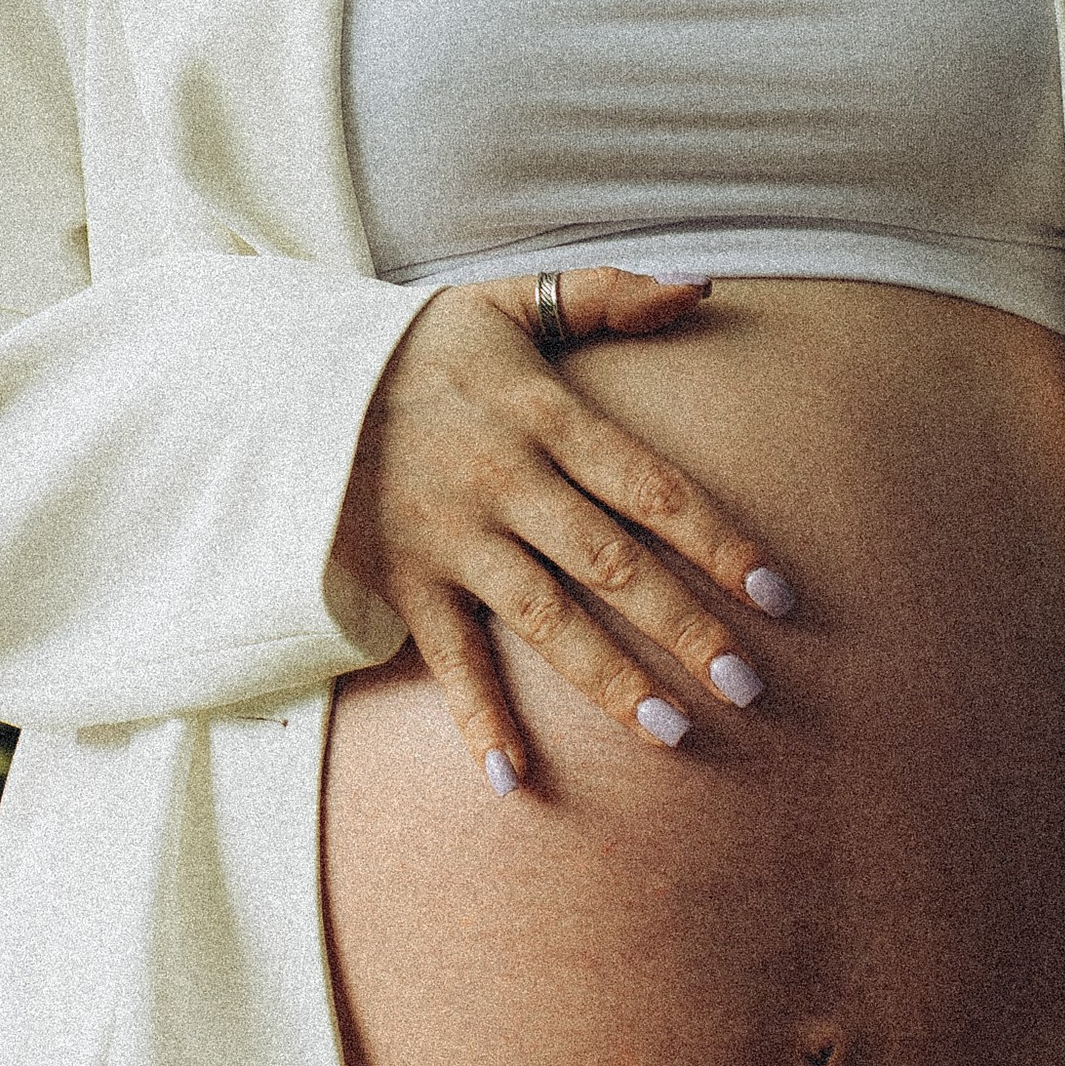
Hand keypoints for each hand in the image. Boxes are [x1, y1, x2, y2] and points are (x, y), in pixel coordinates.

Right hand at [333, 265, 793, 793]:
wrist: (286, 377)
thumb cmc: (419, 344)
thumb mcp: (507, 300)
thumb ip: (606, 295)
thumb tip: (699, 287)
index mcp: (542, 416)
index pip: (650, 487)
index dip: (718, 541)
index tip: (778, 595)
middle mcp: (504, 482)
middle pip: (611, 563)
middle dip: (683, 626)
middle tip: (750, 685)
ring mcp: (452, 538)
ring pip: (544, 617)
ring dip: (607, 678)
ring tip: (671, 732)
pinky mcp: (405, 580)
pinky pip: (447, 658)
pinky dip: (477, 719)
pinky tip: (515, 778)